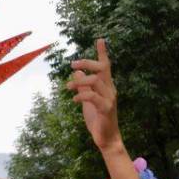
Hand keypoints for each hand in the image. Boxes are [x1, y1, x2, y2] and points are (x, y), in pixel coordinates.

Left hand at [67, 38, 122, 154]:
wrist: (106, 139)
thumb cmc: (97, 119)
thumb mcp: (87, 100)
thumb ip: (83, 86)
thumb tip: (76, 73)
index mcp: (107, 86)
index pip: (106, 66)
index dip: (102, 53)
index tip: (100, 40)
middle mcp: (110, 90)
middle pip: (102, 69)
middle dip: (87, 63)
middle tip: (72, 65)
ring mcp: (110, 99)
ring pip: (96, 81)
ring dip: (79, 82)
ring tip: (68, 88)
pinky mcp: (106, 109)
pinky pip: (93, 97)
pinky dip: (82, 95)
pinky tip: (74, 100)